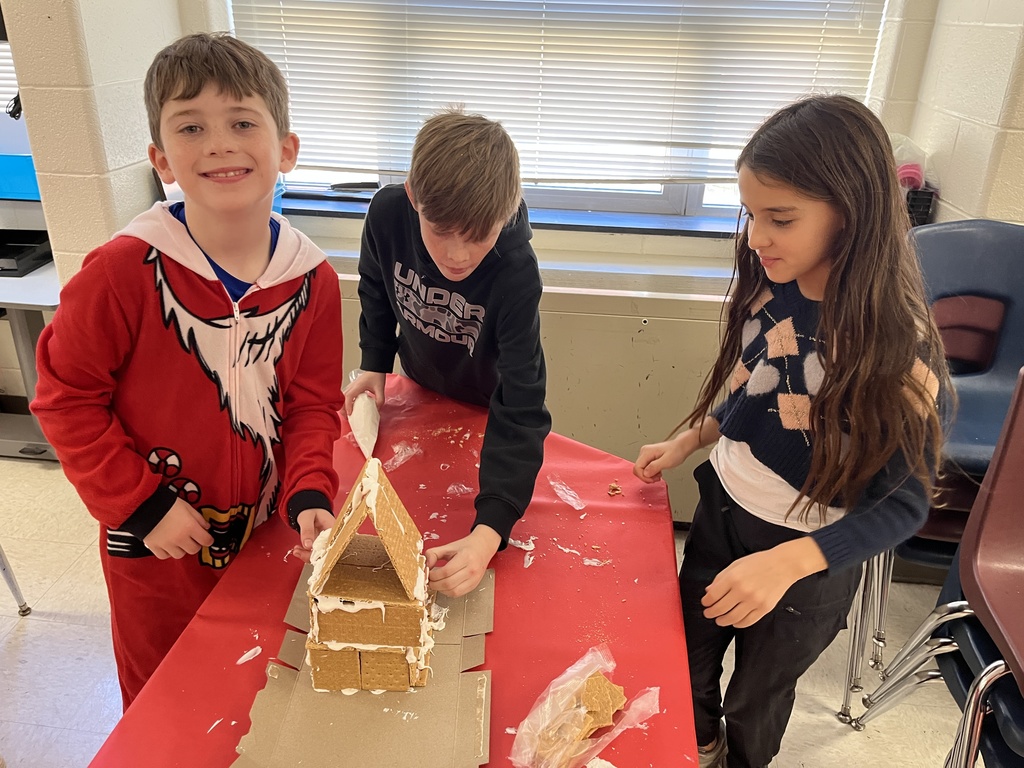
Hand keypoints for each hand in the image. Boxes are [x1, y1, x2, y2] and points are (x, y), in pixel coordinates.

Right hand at [143, 497, 213, 558]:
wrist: (143, 505)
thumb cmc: (168, 503)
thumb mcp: (187, 507)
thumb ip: (198, 518)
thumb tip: (206, 527)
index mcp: (190, 527)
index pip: (206, 540)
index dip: (208, 539)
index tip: (206, 538)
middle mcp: (180, 538)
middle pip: (193, 550)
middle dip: (195, 544)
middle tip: (192, 538)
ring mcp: (167, 544)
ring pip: (180, 555)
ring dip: (181, 549)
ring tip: (178, 541)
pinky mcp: (154, 547)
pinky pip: (165, 556)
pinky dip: (167, 552)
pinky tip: (167, 544)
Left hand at [291, 508, 335, 562]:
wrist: (309, 508)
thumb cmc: (310, 510)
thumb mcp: (306, 518)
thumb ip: (307, 531)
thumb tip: (308, 546)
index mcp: (333, 528)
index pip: (331, 544)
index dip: (321, 552)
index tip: (308, 552)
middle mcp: (332, 537)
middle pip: (326, 552)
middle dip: (311, 555)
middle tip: (298, 552)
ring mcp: (326, 541)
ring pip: (320, 554)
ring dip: (306, 555)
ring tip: (296, 551)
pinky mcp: (320, 544)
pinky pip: (315, 552)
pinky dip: (305, 553)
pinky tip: (298, 550)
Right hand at [343, 371, 385, 416]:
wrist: (375, 368)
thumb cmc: (377, 376)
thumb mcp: (380, 389)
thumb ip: (380, 400)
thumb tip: (376, 410)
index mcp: (358, 386)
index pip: (349, 397)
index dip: (348, 406)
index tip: (350, 414)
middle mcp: (352, 386)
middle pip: (343, 398)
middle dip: (343, 408)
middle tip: (347, 418)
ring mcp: (352, 386)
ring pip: (343, 397)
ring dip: (344, 406)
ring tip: (348, 415)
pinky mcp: (353, 387)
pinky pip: (347, 396)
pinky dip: (346, 403)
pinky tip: (351, 408)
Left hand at [425, 525, 500, 597]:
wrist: (483, 548)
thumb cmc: (465, 547)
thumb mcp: (448, 546)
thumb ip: (434, 553)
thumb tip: (426, 566)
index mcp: (466, 557)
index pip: (446, 571)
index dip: (433, 575)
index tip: (428, 573)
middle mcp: (472, 569)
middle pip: (449, 583)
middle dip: (435, 584)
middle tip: (429, 580)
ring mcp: (474, 579)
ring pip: (453, 591)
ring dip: (441, 589)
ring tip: (436, 582)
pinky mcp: (474, 585)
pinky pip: (458, 594)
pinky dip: (448, 592)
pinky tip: (444, 585)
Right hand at [634, 430, 696, 482]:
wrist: (681, 447)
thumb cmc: (676, 451)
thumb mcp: (667, 461)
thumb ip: (655, 467)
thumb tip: (645, 473)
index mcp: (646, 452)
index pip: (637, 468)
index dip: (643, 477)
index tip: (652, 480)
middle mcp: (644, 452)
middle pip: (638, 470)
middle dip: (647, 477)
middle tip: (657, 478)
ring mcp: (646, 455)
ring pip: (641, 470)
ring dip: (649, 476)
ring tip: (659, 475)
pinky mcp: (649, 458)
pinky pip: (645, 469)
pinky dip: (651, 473)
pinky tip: (658, 472)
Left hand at [701, 538, 827, 627]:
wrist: (783, 565)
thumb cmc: (760, 562)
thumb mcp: (736, 565)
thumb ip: (721, 578)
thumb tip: (709, 591)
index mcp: (733, 578)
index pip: (713, 596)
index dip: (706, 602)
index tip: (705, 603)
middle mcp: (743, 591)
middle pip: (720, 609)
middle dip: (711, 613)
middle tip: (708, 613)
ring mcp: (754, 601)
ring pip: (732, 618)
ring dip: (722, 621)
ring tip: (719, 620)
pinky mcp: (764, 609)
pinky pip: (747, 621)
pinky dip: (738, 624)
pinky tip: (734, 621)